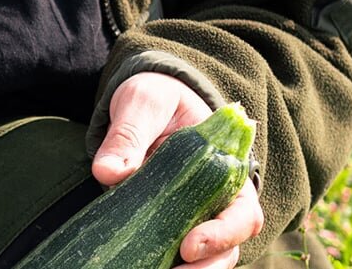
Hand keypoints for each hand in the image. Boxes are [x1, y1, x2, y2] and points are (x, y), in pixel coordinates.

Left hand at [93, 72, 264, 266]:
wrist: (144, 106)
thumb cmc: (157, 98)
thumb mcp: (144, 101)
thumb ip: (129, 132)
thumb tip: (107, 172)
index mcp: (228, 170)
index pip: (244, 214)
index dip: (223, 235)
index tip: (190, 245)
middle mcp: (217, 202)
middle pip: (229, 250)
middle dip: (208, 267)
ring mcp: (194, 220)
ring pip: (206, 261)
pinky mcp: (167, 229)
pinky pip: (172, 258)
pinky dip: (161, 266)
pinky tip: (139, 267)